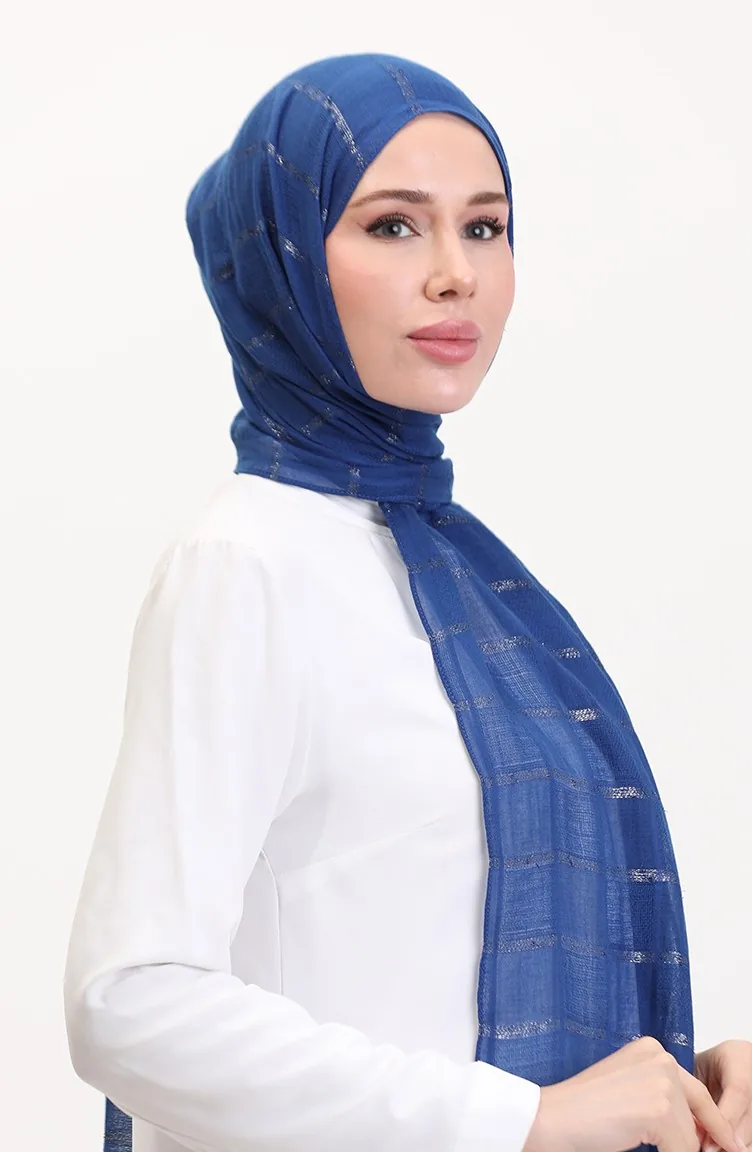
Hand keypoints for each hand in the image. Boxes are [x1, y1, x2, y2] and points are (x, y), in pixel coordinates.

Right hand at [522, 1035, 741, 1151]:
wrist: (552, 1118)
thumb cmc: (582, 1110)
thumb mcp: (629, 1092)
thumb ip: (661, 1098)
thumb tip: (699, 1130)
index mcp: (651, 1049)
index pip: (693, 1091)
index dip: (707, 1122)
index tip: (723, 1143)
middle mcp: (660, 1056)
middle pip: (697, 1112)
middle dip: (692, 1138)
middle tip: (697, 1150)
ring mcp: (661, 1081)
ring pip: (690, 1135)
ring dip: (673, 1148)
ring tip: (634, 1139)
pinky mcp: (660, 1109)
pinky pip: (682, 1150)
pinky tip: (636, 1146)